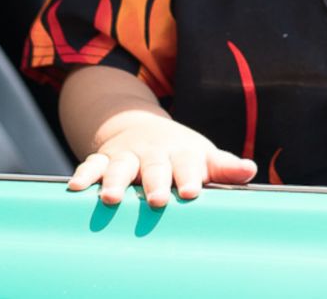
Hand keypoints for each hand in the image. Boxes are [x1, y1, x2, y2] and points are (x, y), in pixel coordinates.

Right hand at [68, 110, 256, 207]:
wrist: (141, 126)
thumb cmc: (180, 152)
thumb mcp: (203, 155)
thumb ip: (225, 167)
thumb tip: (251, 170)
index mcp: (181, 153)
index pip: (188, 164)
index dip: (189, 177)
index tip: (192, 192)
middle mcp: (153, 153)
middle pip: (155, 167)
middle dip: (155, 182)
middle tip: (157, 200)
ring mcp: (127, 155)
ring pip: (120, 166)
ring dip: (114, 181)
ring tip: (110, 198)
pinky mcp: (104, 158)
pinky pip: (92, 164)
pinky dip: (84, 174)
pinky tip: (76, 188)